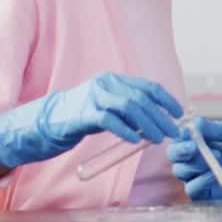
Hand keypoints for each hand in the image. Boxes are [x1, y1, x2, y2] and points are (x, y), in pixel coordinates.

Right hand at [0, 72, 182, 169]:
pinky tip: (134, 140)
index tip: (179, 113)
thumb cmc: (79, 118)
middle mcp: (105, 84)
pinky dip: (125, 130)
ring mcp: (93, 97)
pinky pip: (109, 120)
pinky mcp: (82, 114)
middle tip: (173, 132)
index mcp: (113, 81)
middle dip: (160, 116)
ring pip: (129, 106)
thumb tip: (156, 122)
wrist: (43, 122)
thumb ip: (128, 112)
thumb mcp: (107, 109)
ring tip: (158, 138)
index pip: (147, 86)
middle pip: (141, 98)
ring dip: (148, 124)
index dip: (165, 100)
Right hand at [167, 119, 221, 200]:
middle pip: (173, 155)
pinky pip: (191, 188)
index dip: (180, 135)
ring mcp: (197, 175)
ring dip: (195, 163)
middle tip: (193, 147)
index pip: (179, 137)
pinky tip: (213, 175)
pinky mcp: (203, 192)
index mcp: (198, 141)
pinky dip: (200, 181)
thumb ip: (215, 128)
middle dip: (180, 150)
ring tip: (218, 157)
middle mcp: (193, 158)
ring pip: (180, 170)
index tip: (187, 132)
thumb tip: (195, 122)